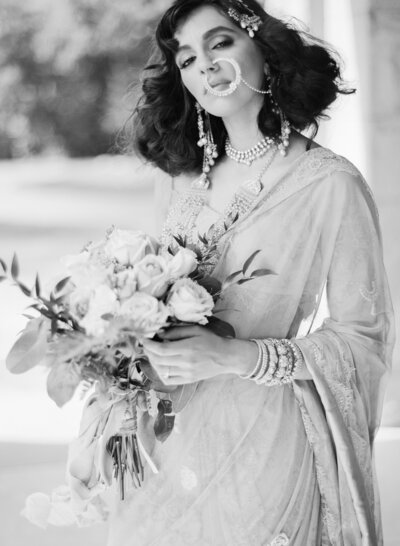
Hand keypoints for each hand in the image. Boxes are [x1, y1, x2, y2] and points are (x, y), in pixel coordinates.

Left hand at [141, 325, 257, 385]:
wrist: (227, 357)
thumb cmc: (212, 340)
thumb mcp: (196, 330)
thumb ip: (177, 332)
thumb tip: (159, 334)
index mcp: (188, 349)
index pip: (160, 349)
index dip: (148, 344)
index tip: (143, 339)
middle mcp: (186, 363)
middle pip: (158, 360)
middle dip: (148, 352)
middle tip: (146, 345)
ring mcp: (187, 373)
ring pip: (161, 371)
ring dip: (153, 362)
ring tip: (152, 354)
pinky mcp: (188, 380)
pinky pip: (169, 380)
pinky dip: (160, 373)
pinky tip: (160, 365)